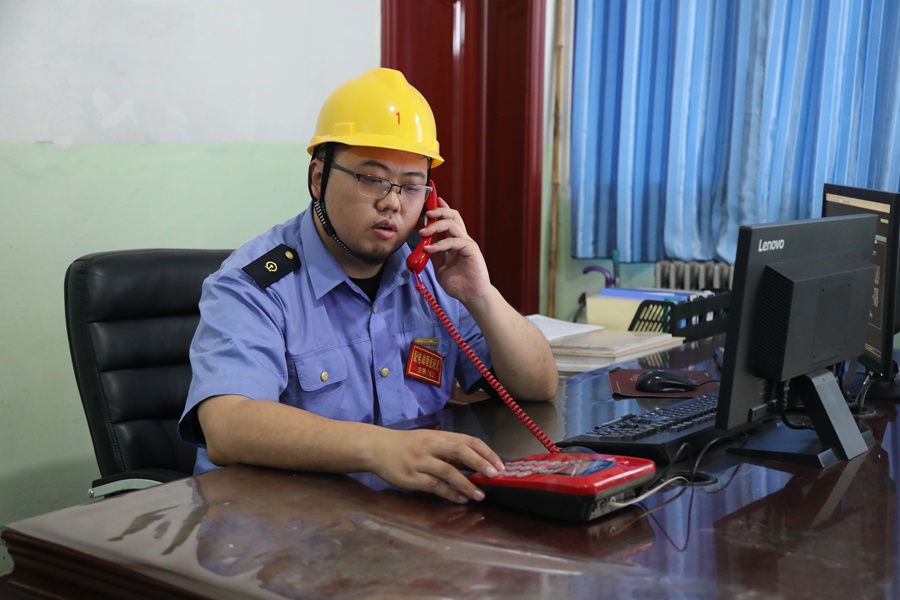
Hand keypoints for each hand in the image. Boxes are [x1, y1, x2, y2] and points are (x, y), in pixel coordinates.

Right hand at [368, 428, 504, 503]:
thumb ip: (451, 450)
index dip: (486, 453)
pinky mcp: (412, 477)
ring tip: (480, 495)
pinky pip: (434, 486)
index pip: (468, 441)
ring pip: (448, 472)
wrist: (378, 448)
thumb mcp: (430, 440)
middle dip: (480, 463)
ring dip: (466, 484)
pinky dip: (449, 493)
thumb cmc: (408, 445)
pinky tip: (460, 499)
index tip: (500, 465)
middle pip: (460, 452)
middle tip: (496, 476)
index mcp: (440, 436)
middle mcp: (431, 446)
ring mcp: (421, 461)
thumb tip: (476, 463)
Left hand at [419, 197, 491, 303]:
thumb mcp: (440, 267)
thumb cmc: (458, 284)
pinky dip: (440, 244)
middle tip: (425, 214)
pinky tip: (430, 249)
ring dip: (435, 226)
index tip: (430, 201)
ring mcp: (467, 244)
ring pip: (453, 224)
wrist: (470, 296)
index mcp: (456, 241)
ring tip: (422, 232)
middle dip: (438, 211)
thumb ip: (434, 255)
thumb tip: (423, 245)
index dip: (441, 209)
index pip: (449, 220)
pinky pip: (454, 241)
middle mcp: (462, 239)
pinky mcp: (471, 250)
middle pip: (453, 216)